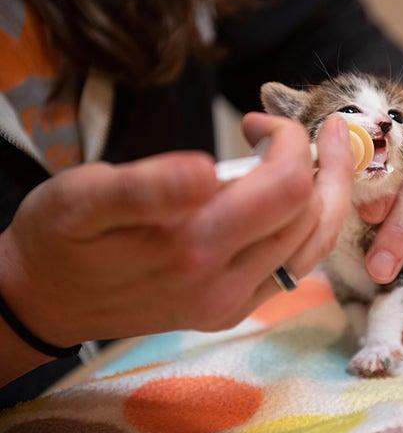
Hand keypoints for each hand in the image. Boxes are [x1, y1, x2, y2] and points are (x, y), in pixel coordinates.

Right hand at [0, 113, 351, 352]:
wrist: (46, 301)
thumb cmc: (61, 238)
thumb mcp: (81, 198)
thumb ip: (145, 187)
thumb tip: (206, 169)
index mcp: (192, 248)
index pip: (287, 188)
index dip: (290, 142)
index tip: (257, 122)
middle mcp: (225, 285)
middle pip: (314, 215)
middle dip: (319, 162)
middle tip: (290, 130)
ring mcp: (234, 303)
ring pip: (316, 243)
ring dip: (326, 192)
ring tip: (314, 154)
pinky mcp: (234, 311)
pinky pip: (298, 266)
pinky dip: (311, 224)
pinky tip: (296, 195)